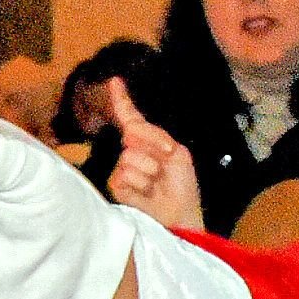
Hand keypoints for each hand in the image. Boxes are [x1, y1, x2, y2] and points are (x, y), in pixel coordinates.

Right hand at [104, 78, 203, 232]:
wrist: (180, 216)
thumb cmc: (182, 187)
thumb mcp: (179, 155)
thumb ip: (158, 138)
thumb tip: (132, 137)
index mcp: (149, 142)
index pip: (132, 118)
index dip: (122, 100)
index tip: (115, 81)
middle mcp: (132, 152)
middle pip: (134, 132)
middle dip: (156, 144)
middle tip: (167, 163)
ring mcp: (123, 168)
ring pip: (131, 156)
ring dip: (151, 170)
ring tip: (157, 185)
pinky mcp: (117, 186)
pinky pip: (126, 174)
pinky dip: (142, 184)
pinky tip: (148, 194)